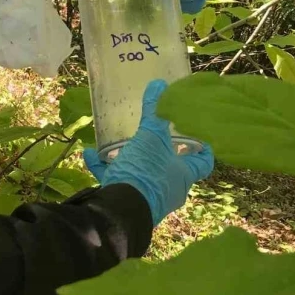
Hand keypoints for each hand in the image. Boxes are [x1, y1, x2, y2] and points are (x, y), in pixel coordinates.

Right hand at [83, 80, 213, 225]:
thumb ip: (154, 111)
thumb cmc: (145, 172)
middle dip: (163, 152)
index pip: (203, 163)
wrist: (119, 210)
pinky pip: (117, 180)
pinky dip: (105, 167)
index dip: (204, 149)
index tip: (202, 137)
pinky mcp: (126, 201)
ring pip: (143, 173)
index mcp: (183, 175)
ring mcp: (148, 197)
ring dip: (131, 158)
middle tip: (157, 133)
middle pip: (172, 168)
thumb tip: (160, 84)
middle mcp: (170, 188)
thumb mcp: (150, 136)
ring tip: (119, 142)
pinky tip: (91, 154)